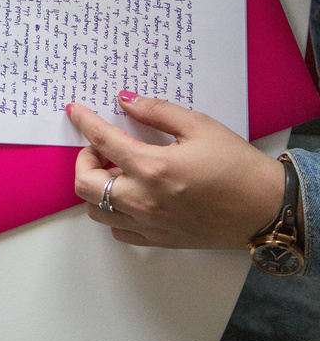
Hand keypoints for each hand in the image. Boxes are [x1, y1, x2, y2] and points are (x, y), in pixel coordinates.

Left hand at [68, 91, 285, 249]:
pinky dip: (114, 212)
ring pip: (97, 211)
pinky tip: (129, 194)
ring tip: (116, 170)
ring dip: (96, 187)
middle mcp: (144, 200)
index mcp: (152, 167)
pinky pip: (120, 230)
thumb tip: (125, 100)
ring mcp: (150, 224)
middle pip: (85, 184)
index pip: (102, 141)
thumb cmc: (236, 164)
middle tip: (101, 146)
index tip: (75, 111)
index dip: (84, 122)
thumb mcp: (198, 125)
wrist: (265, 208)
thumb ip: (156, 112)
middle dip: (84, 160)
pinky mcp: (160, 240)